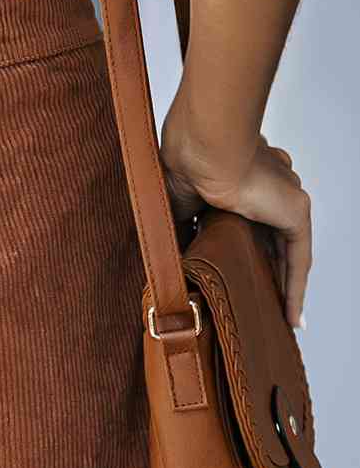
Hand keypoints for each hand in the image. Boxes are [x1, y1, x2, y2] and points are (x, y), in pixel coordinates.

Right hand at [160, 119, 311, 329]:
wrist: (202, 149)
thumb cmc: (182, 164)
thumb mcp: (176, 206)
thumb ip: (180, 230)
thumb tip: (170, 260)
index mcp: (241, 174)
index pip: (247, 216)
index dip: (242, 244)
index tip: (234, 268)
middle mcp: (269, 181)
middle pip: (271, 236)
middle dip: (265, 267)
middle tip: (256, 299)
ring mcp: (283, 194)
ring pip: (287, 249)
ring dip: (282, 282)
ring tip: (275, 315)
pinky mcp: (294, 211)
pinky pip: (298, 259)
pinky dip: (296, 289)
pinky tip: (292, 318)